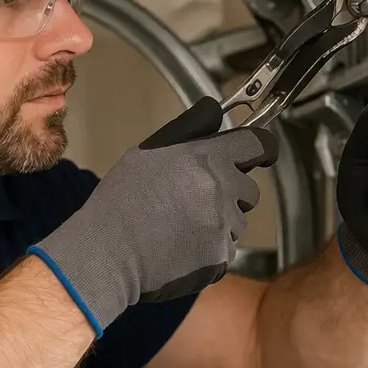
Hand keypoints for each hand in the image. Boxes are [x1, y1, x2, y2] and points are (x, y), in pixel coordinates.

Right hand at [31, 98, 277, 334]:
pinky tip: (180, 249)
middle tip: (192, 201)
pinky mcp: (220, 257)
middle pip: (249, 188)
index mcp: (204, 158)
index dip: (262, 148)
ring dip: (219, 223)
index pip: (257, 144)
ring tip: (180, 228)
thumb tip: (216, 109)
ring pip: (238, 221)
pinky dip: (209, 251)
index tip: (260, 155)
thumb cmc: (120, 201)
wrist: (106, 255)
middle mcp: (220, 189)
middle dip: (230, 193)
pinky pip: (226, 250)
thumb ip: (187, 130)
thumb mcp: (146, 152)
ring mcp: (222, 226)